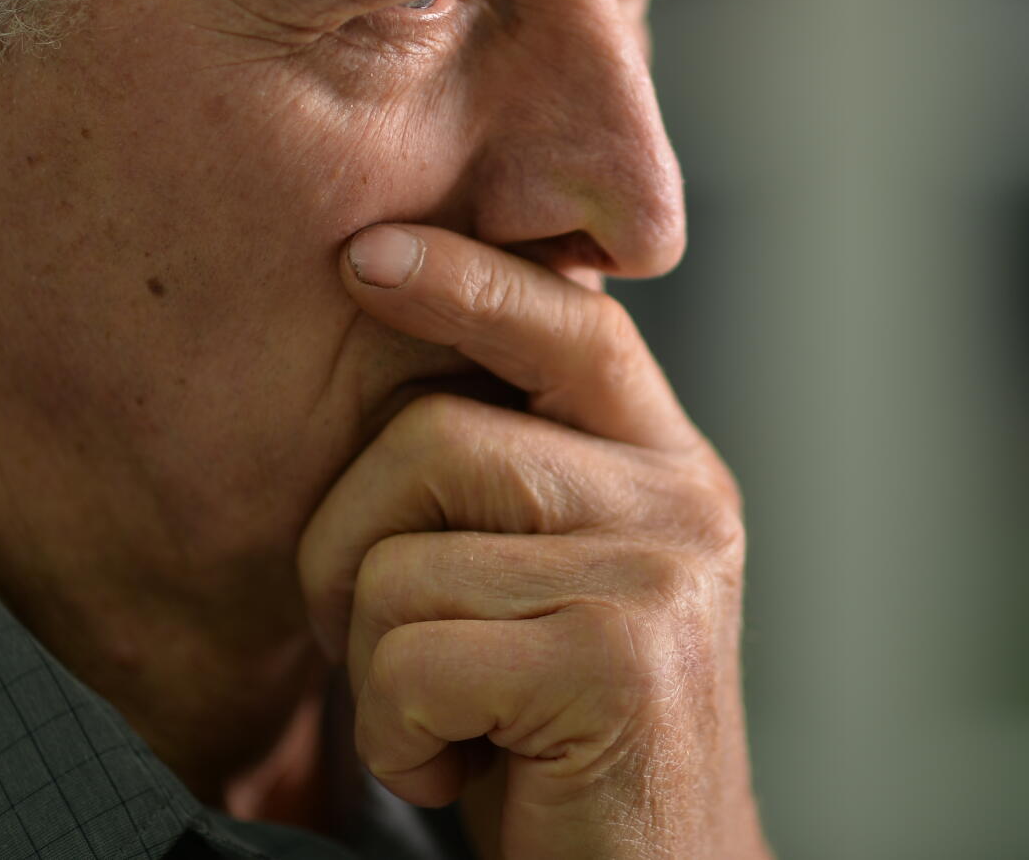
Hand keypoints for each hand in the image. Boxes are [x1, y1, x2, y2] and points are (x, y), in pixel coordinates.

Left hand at [297, 224, 770, 859]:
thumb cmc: (564, 745)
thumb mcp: (554, 585)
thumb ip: (519, 478)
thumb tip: (396, 350)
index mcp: (666, 468)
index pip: (570, 327)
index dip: (468, 279)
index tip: (368, 258)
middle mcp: (680, 503)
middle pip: (431, 435)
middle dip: (347, 549)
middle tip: (377, 648)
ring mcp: (657, 576)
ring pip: (402, 558)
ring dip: (373, 667)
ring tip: (449, 722)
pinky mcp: (615, 662)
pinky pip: (411, 658)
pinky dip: (398, 735)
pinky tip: (464, 770)